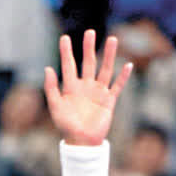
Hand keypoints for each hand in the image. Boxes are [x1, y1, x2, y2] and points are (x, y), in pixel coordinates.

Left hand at [44, 31, 131, 146]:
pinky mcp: (108, 101)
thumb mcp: (55, 107)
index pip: (69, 66)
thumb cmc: (66, 127)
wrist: (81, 143)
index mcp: (71, 88)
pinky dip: (123, 77)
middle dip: (88, 48)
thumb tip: (47, 68)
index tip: (64, 38)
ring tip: (112, 39)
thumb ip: (51, 88)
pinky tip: (127, 65)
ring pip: (105, 70)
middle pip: (88, 63)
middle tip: (90, 32)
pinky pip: (117, 86)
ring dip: (109, 55)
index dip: (66, 52)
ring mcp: (98, 93)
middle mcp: (85, 87)